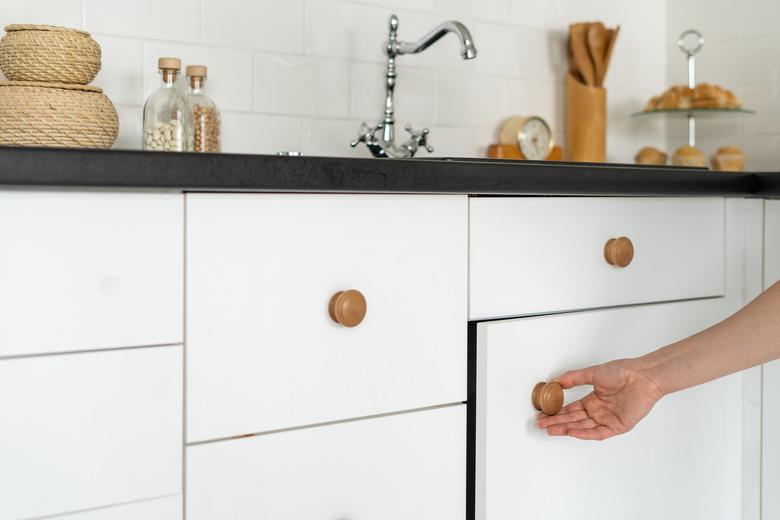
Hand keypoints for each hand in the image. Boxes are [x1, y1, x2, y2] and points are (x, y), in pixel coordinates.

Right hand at [537, 359, 663, 440]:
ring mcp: (608, 419)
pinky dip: (585, 434)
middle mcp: (600, 411)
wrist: (642, 376)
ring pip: (583, 427)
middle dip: (557, 423)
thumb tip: (557, 381)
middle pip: (574, 420)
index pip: (572, 410)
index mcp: (594, 400)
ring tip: (551, 430)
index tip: (545, 414)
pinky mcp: (618, 426)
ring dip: (567, 429)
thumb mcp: (593, 373)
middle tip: (543, 425)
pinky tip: (572, 432)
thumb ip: (574, 378)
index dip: (558, 413)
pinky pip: (599, 432)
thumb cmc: (622, 372)